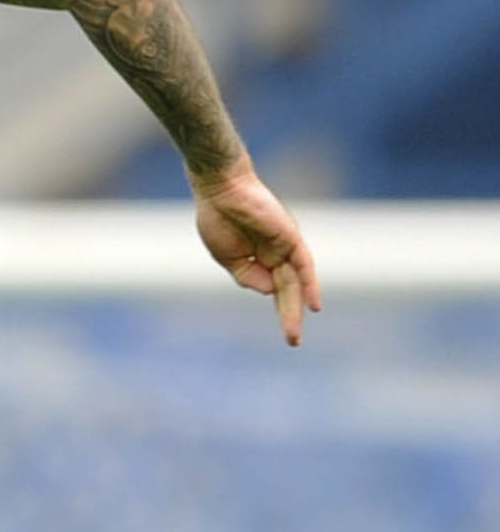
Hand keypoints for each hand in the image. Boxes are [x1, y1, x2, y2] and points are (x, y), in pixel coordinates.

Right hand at [192, 163, 320, 345]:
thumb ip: (247, 276)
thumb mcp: (227, 257)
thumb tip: (268, 292)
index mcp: (261, 257)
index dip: (279, 307)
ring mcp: (285, 246)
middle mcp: (277, 253)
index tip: (282, 328)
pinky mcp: (289, 238)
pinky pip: (303, 266)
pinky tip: (314, 305)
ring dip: (295, 310)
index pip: (274, 287)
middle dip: (288, 316)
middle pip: (287, 290)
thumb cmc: (218, 218)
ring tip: (293, 337)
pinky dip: (309, 285)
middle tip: (293, 342)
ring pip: (294, 284)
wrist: (220, 189)